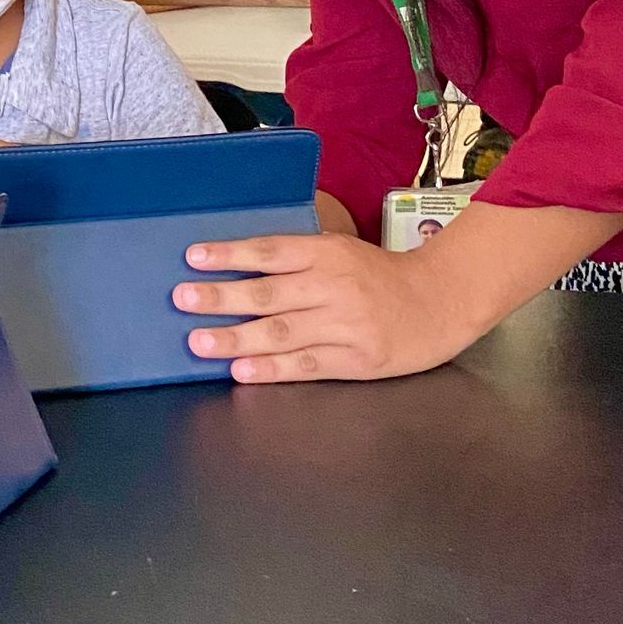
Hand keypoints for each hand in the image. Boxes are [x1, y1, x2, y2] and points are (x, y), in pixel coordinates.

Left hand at [172, 231, 467, 383]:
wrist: (440, 301)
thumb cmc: (380, 276)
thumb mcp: (340, 251)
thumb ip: (296, 260)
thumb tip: (237, 270)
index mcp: (327, 253)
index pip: (270, 251)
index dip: (231, 255)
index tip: (193, 257)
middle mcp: (333, 286)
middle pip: (269, 293)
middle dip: (221, 298)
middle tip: (182, 299)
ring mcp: (345, 325)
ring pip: (282, 332)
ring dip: (237, 338)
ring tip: (200, 342)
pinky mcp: (356, 359)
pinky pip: (306, 365)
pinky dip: (272, 369)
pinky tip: (243, 372)